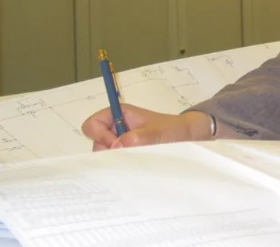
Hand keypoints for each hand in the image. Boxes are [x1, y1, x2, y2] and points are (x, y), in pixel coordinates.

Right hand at [81, 105, 211, 150]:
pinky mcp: (125, 151)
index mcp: (120, 113)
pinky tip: (135, 165)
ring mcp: (120, 140)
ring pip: (104, 153)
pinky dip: (121, 163)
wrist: (187, 136)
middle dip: (108, 151)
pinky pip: (115, 159)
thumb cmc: (173, 129)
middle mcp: (116, 126)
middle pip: (96, 141)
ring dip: (117, 158)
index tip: (115, 145)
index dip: (99, 136)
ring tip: (137, 159)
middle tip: (129, 155)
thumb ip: (140, 137)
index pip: (92, 124)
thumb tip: (116, 146)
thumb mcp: (159, 132)